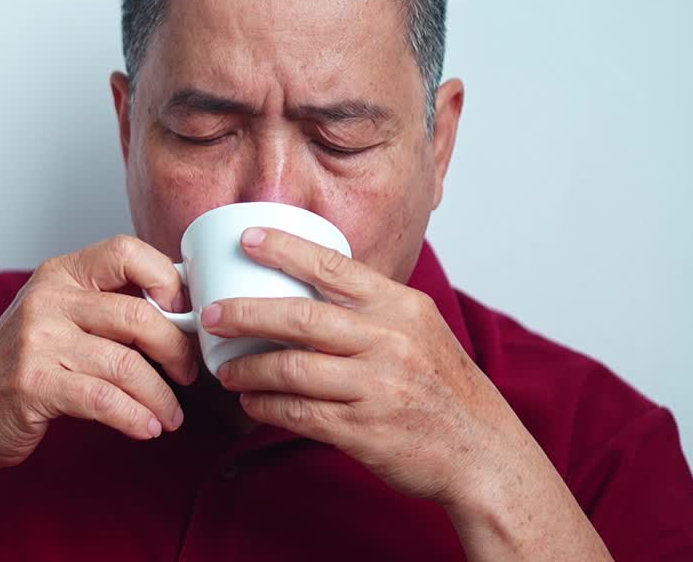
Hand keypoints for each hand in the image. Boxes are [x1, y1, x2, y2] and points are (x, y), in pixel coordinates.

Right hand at [0, 235, 199, 470]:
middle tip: (188, 373)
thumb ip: (107, 304)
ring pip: (127, 364)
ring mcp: (38, 340)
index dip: (167, 279)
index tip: (184, 313)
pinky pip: (104, 399)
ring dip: (161, 396)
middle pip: (138, 313)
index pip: (126, 251)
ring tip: (172, 415)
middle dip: (176, 348)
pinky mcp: (34, 383)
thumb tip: (180, 304)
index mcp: (60, 273)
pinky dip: (136, 417)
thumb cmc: (26, 366)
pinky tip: (148, 428)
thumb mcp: (59, 316)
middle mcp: (48, 299)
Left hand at [207, 227, 534, 506]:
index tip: (246, 240)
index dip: (285, 249)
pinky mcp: (363, 430)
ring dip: (249, 370)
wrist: (482, 452)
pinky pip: (299, 414)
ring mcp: (376, 387)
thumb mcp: (420, 329)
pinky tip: (252, 403)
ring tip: (226, 370)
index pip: (334, 266)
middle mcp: (389, 341)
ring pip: (292, 369)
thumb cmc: (443, 388)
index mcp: (401, 307)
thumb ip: (373, 306)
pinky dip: (267, 407)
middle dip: (245, 313)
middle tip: (210, 314)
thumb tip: (312, 280)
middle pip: (301, 317)